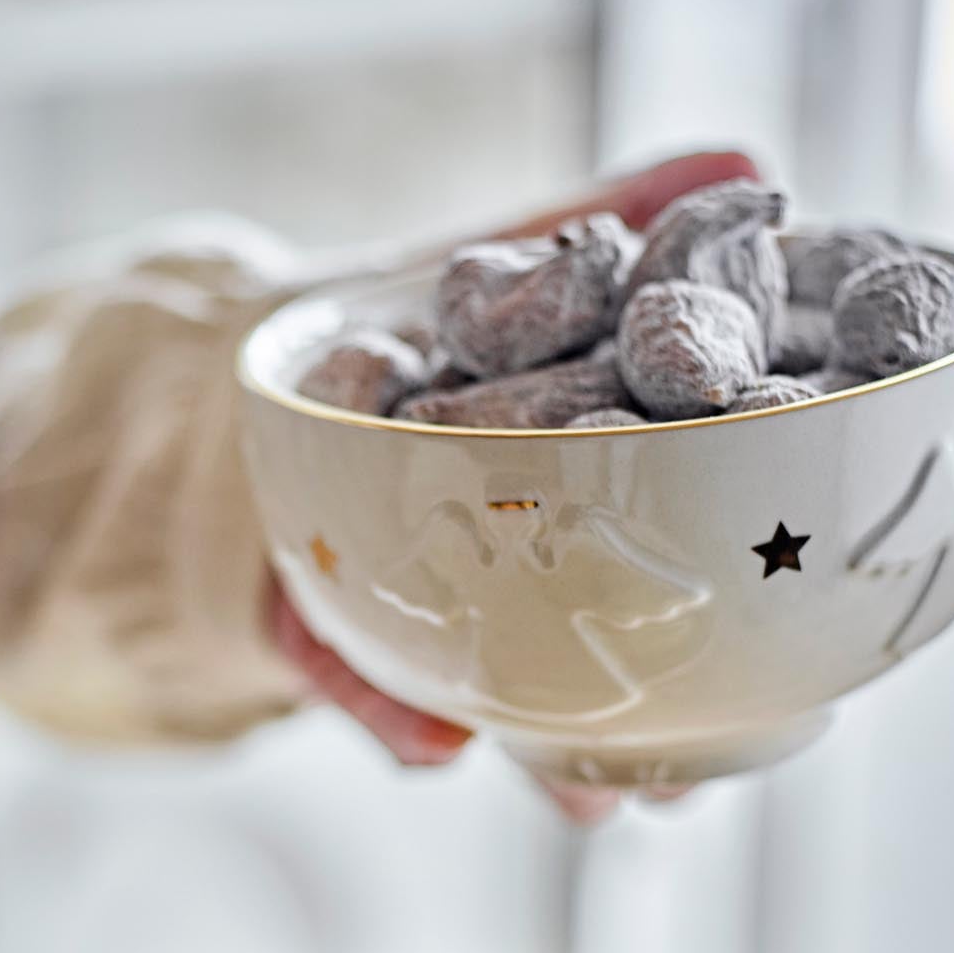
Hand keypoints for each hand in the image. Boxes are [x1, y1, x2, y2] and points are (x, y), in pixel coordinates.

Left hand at [271, 147, 756, 819]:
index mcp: (536, 465)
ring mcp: (403, 597)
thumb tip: (737, 163)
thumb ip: (573, 234)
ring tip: (591, 789)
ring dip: (540, 738)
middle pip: (571, 623)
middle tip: (702, 764)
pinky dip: (394, 713)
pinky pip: (355, 675)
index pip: (642, 495)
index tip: (769, 589)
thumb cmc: (356, 338)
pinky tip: (437, 744)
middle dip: (637, 693)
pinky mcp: (312, 627)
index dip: (708, 537)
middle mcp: (485, 548)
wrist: (185, 383)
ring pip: (479, 676)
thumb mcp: (463, 271)